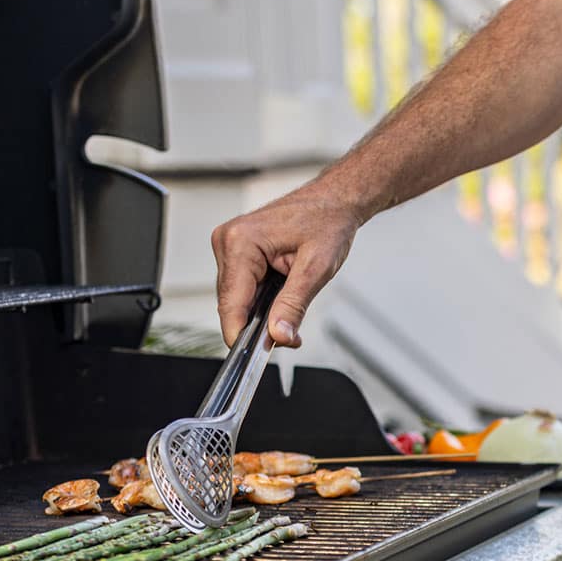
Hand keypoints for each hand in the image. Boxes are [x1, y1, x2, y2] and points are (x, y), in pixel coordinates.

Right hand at [211, 184, 362, 347]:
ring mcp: (229, 245)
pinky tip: (281, 292)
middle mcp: (227, 241)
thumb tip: (279, 336)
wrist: (334, 201)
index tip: (253, 358)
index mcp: (241, 241)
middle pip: (232, 304)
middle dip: (258, 325)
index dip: (241, 335)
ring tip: (292, 300)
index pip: (231, 303)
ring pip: (237, 298)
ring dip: (261, 311)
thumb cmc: (327, 222)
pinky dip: (261, 299)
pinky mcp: (237, 251)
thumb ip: (294, 305)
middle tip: (290, 336)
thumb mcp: (316, 269)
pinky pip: (243, 287)